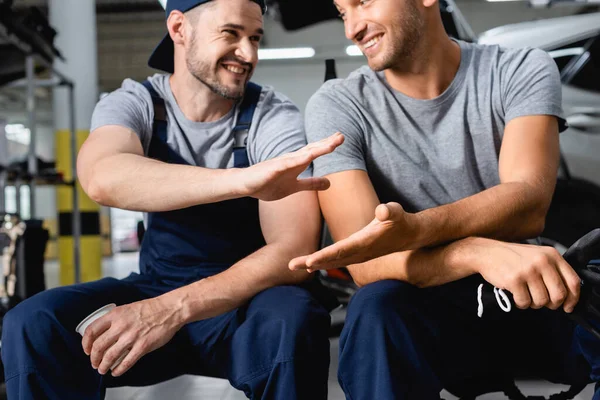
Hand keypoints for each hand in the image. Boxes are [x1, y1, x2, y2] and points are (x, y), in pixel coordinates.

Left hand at [82, 296, 183, 376]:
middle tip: (95, 363)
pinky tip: (116, 371)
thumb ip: (115, 320)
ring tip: (103, 369)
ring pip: (110, 356)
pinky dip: (119, 370)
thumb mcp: (127, 308)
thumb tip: (104, 334)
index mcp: (115, 315)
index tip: (87, 350)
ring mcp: (132, 336)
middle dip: (94, 359)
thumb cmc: (150, 309)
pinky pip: (126, 362)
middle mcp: (121, 326)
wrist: (169, 310)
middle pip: (98, 347)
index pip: (92, 331)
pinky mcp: (143, 346)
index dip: (86, 344)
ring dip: (103, 366)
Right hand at [242, 133, 343, 200]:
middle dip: (327, 142)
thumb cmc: (268, 184)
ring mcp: (282, 163)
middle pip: (312, 149)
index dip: (327, 145)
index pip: (314, 152)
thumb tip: (330, 183)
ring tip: (331, 144)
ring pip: (303, 154)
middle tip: (342, 135)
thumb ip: (311, 184)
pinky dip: (298, 160)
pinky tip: (308, 157)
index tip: (341, 138)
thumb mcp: (294, 187)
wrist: (246, 184)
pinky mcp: (273, 169)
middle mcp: (291, 159)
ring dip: (317, 149)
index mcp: (296, 163)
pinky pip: (287, 164)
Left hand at [289, 202, 419, 270]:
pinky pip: (336, 260)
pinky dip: (322, 262)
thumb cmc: (400, 221)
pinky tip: (309, 264)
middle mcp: (359, 253)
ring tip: (293, 265)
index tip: (309, 260)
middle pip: (331, 259)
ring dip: (313, 264)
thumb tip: (382, 210)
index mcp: (364, 243)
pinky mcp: (357, 255)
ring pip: (331, 262)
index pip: (340, 250)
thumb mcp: (397, 212)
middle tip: (290, 265)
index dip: (324, 256)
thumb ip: (390, 211)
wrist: (409, 235)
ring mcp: (357, 256)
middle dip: (311, 262)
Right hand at [476, 240, 580, 312]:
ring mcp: (528, 270)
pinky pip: (525, 302)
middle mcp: (542, 261)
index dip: (573, 298)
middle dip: (551, 304)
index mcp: (552, 255)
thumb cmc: (512, 257)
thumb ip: (553, 270)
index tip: (567, 306)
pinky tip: (515, 294)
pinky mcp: (514, 280)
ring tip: (525, 294)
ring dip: (533, 303)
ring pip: (541, 301)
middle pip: (559, 295)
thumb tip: (566, 295)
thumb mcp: (537, 255)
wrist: (486, 253)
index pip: (573, 281)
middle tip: (542, 301)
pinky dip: (520, 303)